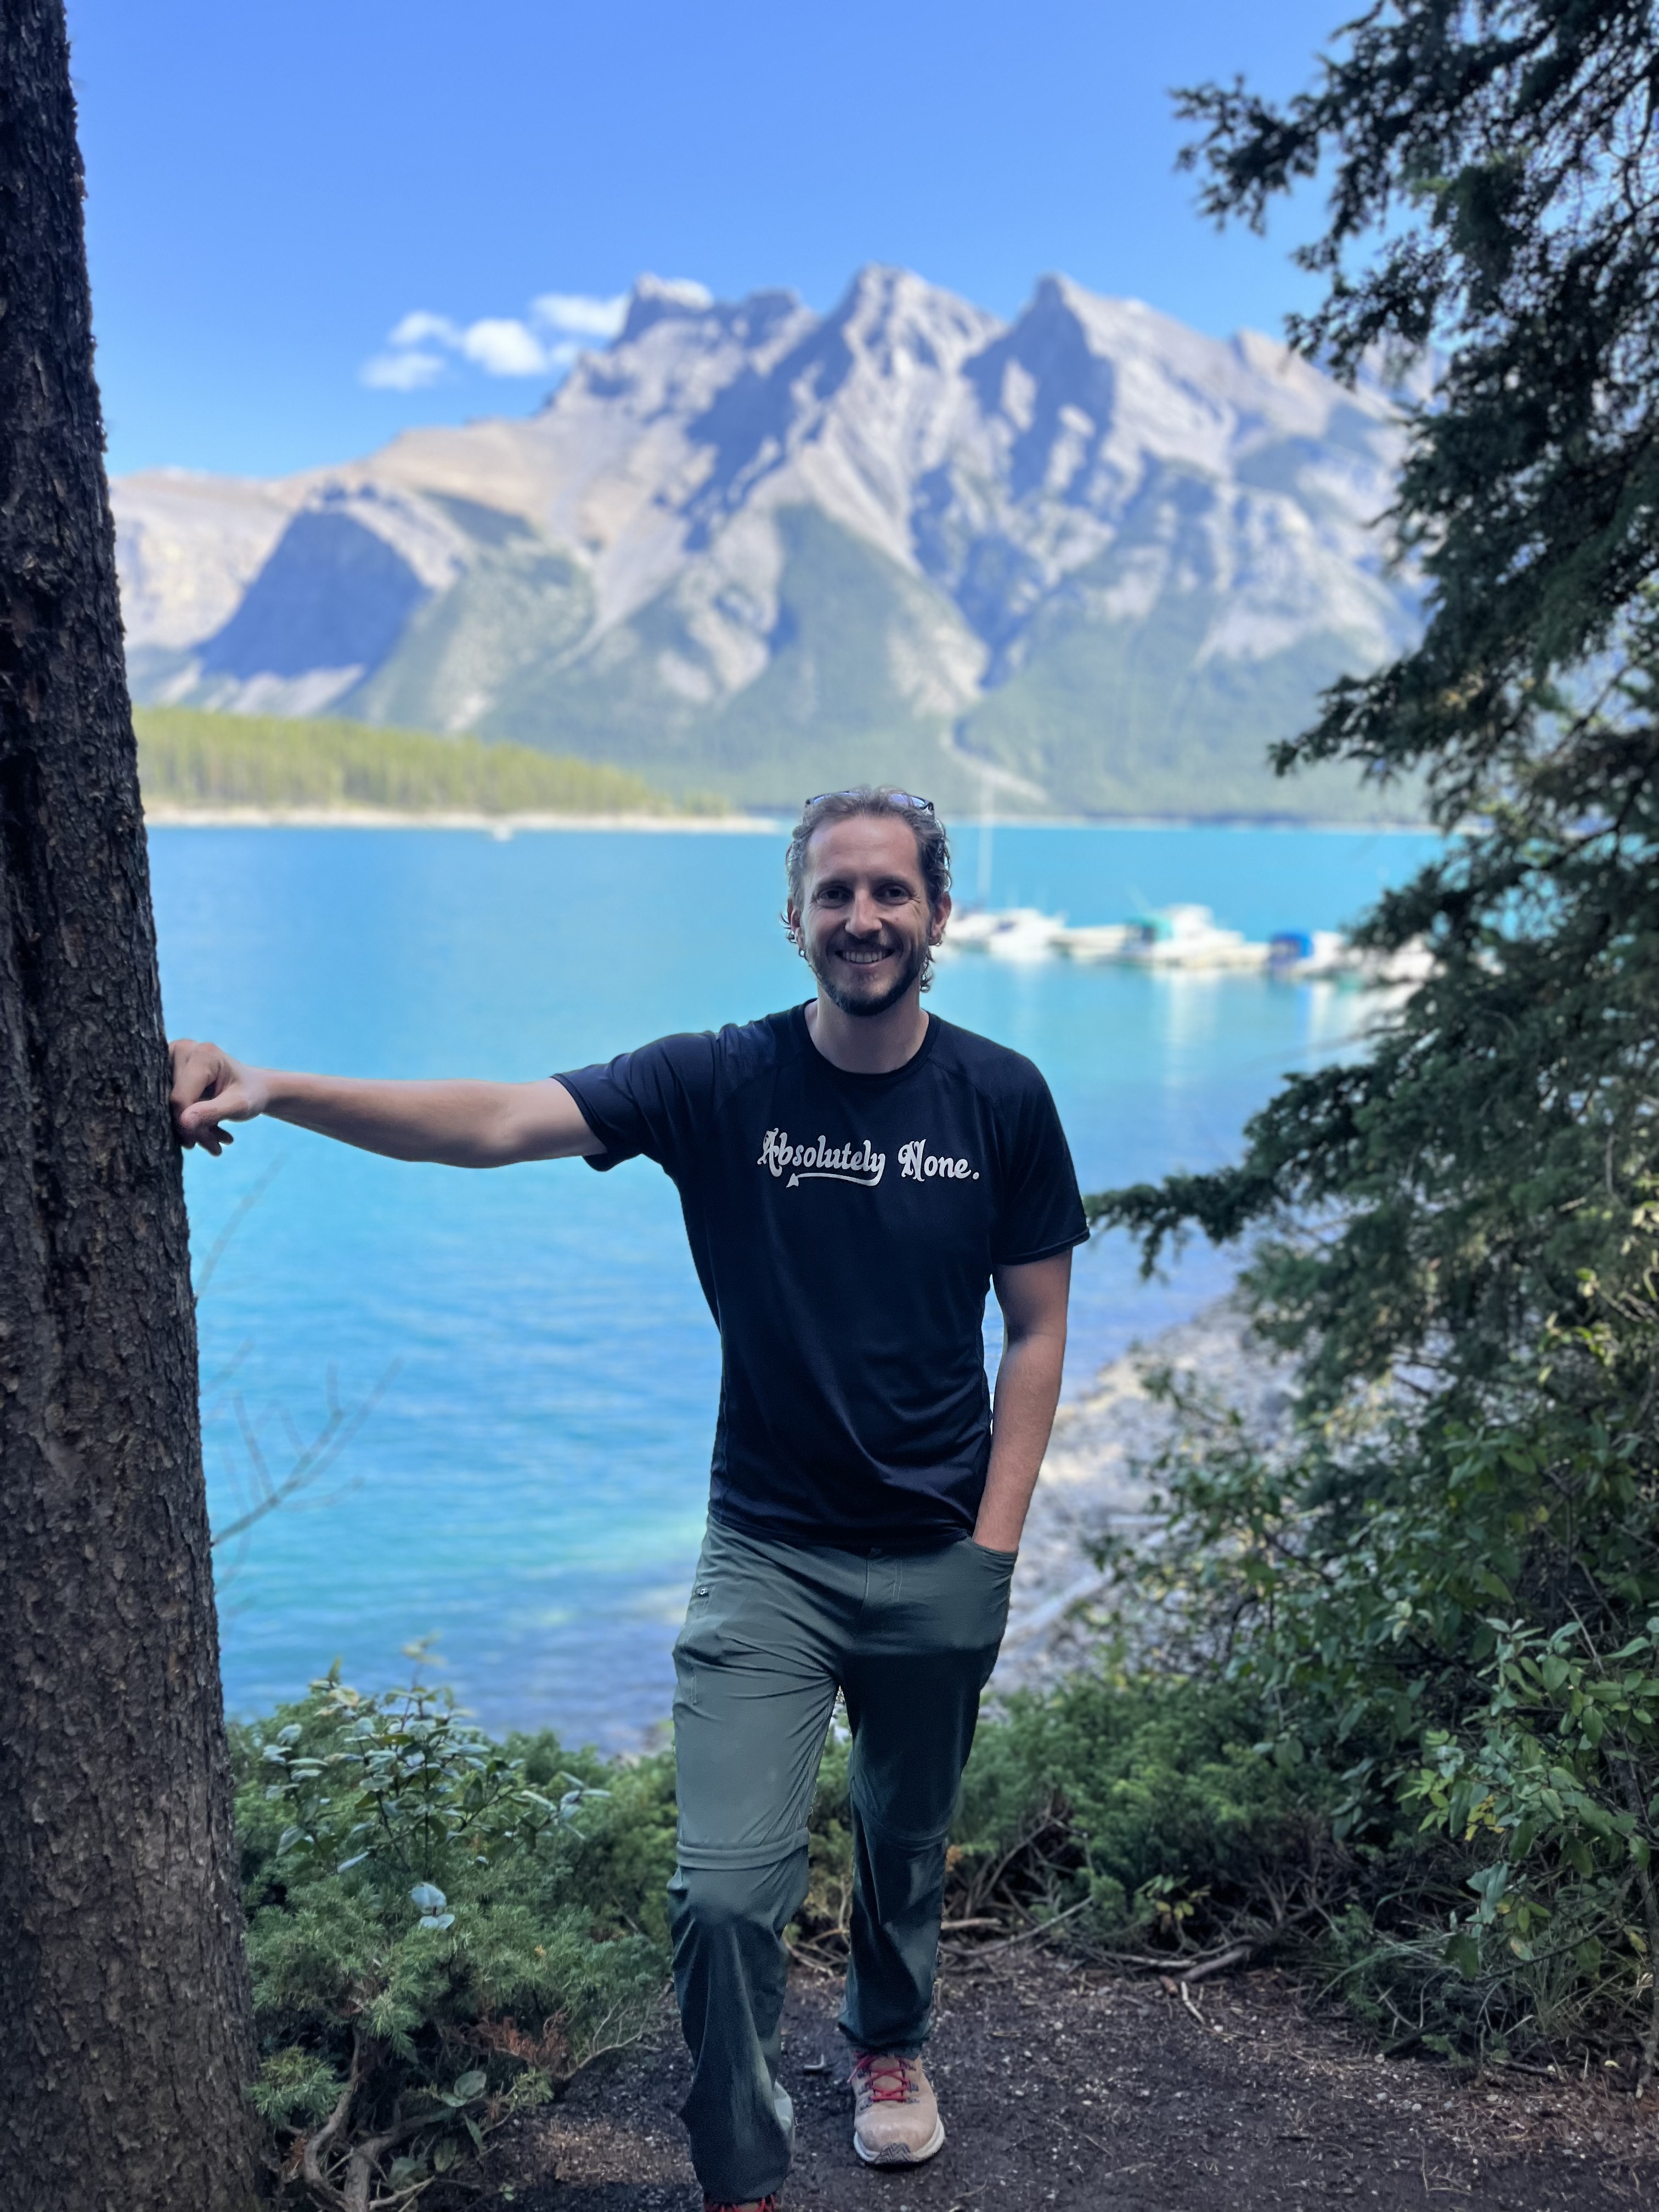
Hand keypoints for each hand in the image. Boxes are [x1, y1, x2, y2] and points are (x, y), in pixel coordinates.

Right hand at [169, 1038, 270, 1155]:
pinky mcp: (166, 1070)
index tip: (209, 1144)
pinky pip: (167, 1101)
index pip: (181, 1097)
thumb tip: (183, 1123)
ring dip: (190, 1129)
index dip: (188, 1126)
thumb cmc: (250, 1093)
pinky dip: (187, 1121)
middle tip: (214, 1146)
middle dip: (191, 1129)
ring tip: (215, 1141)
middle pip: (172, 1100)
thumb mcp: (239, 1106)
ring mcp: (171, 1057)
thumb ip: (213, 1113)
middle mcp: (183, 1049)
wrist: (253, 1088)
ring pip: (167, 1103)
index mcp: (203, 1054)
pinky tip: (209, 1132)